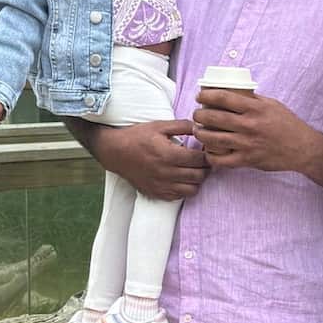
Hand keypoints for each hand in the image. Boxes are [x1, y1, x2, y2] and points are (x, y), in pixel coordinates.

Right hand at [88, 118, 206, 200]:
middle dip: (205, 167)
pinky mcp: (157, 193)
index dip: (207, 154)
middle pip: (199, 176)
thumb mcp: (159, 126)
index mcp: (169, 154)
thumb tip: (200, 127)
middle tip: (203, 160)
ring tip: (193, 170)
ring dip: (197, 180)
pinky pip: (179, 197)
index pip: (200, 159)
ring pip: (192, 190)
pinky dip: (185, 189)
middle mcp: (166, 173)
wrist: (115, 152)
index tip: (206, 150)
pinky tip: (181, 178)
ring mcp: (161, 185)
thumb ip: (182, 126)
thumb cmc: (137, 137)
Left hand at [193, 89, 312, 171]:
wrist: (302, 148)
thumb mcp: (272, 105)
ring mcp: (248, 143)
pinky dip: (211, 157)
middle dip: (199, 115)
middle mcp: (250, 125)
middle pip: (214, 117)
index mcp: (255, 108)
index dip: (206, 96)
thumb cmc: (288, 125)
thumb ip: (253, 100)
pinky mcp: (248, 160)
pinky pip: (222, 160)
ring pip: (213, 139)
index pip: (223, 98)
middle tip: (196, 115)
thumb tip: (233, 92)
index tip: (199, 96)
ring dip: (200, 134)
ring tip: (198, 131)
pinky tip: (208, 153)